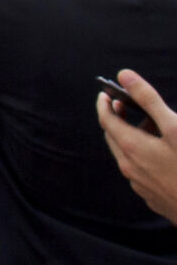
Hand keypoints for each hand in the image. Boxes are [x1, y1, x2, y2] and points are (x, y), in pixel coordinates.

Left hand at [99, 70, 176, 222]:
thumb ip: (148, 99)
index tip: (106, 93)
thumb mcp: (174, 127)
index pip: (105, 120)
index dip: (104, 104)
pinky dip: (144, 157)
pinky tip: (164, 154)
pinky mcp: (155, 198)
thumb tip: (123, 75)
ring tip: (153, 127)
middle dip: (117, 119)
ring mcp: (141, 186)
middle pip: (114, 138)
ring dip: (132, 138)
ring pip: (127, 156)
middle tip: (127, 106)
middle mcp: (130, 168)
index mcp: (131, 148)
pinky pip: (141, 172)